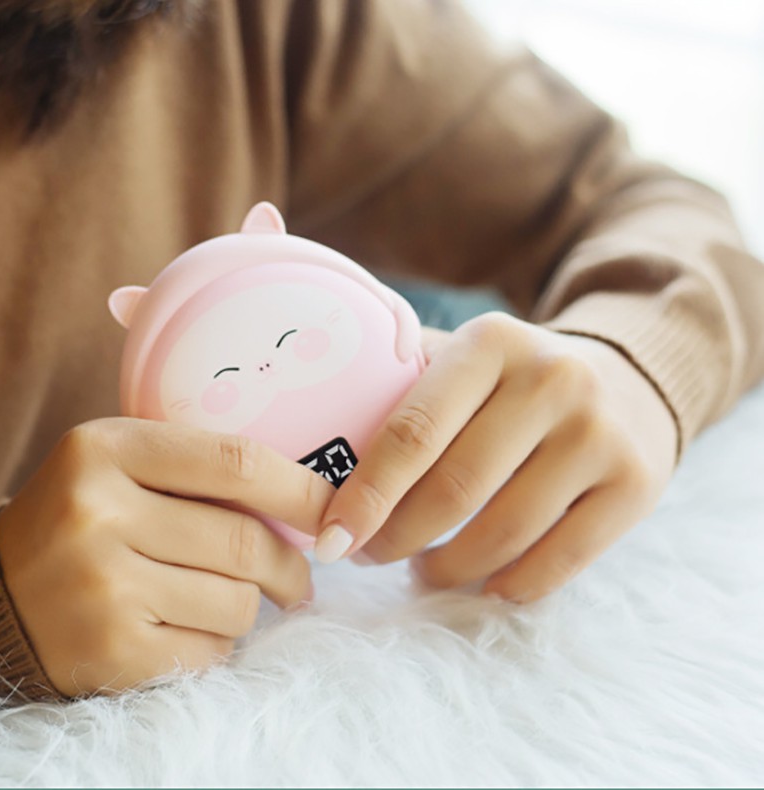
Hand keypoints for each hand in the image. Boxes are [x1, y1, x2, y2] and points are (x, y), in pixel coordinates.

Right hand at [0, 418, 331, 695]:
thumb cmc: (84, 517)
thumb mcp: (125, 464)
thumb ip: (201, 469)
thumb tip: (308, 505)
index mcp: (108, 449)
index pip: (237, 462)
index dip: (302, 490)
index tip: (333, 510)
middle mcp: (100, 514)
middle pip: (246, 543)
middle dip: (292, 566)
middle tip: (301, 577)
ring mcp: (102, 587)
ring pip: (238, 603)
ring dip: (250, 606)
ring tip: (224, 599)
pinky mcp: (109, 652)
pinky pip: (211, 651)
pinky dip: (218, 642)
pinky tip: (189, 627)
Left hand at [314, 312, 677, 600]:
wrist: (629, 380)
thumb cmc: (517, 380)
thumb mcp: (466, 358)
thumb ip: (402, 384)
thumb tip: (318, 440)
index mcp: (492, 343)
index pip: (413, 431)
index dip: (366, 495)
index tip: (330, 539)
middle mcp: (553, 381)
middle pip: (455, 491)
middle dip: (397, 539)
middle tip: (369, 555)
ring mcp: (600, 435)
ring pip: (504, 536)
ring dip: (447, 570)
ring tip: (421, 570)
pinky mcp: (635, 485)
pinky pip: (558, 563)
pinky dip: (507, 587)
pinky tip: (481, 585)